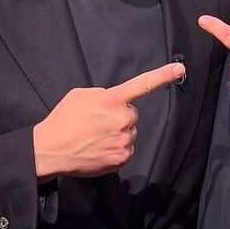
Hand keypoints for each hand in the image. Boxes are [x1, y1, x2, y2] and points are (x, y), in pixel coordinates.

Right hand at [32, 62, 184, 179]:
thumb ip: (103, 95)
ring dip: (117, 132)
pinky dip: (115, 148)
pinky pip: (126, 148)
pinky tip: (97, 147)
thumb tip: (115, 102)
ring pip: (129, 132)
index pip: (142, 85)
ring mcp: (123, 140)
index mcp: (111, 100)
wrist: (49, 150)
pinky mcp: (121, 158)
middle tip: (97, 122)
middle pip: (132, 114)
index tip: (179, 69)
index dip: (162, 76)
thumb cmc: (63, 120)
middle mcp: (122, 119)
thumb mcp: (81, 95)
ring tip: (94, 136)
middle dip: (118, 116)